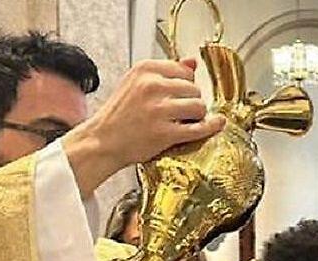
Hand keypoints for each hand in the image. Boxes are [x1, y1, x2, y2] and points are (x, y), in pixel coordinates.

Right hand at [63, 58, 225, 195]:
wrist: (102, 141)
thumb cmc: (119, 115)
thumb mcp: (136, 83)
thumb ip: (165, 73)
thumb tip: (192, 62)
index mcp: (145, 70)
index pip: (185, 71)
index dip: (186, 85)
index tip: (180, 95)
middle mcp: (151, 86)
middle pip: (194, 88)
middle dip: (192, 100)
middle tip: (180, 112)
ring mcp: (159, 110)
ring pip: (199, 106)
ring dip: (197, 115)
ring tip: (184, 121)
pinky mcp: (165, 132)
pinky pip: (200, 128)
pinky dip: (211, 127)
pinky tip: (215, 124)